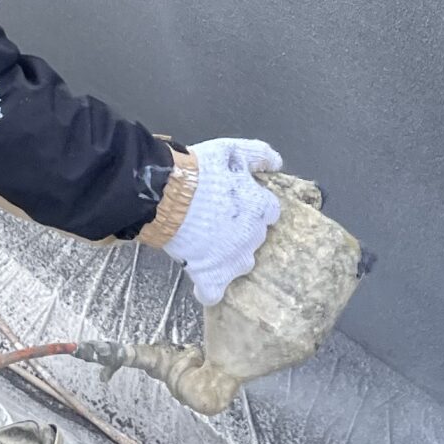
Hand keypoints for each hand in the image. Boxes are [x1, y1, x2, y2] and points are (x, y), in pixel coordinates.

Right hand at [160, 137, 282, 305]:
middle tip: (217, 219)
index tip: (237, 203)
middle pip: (255, 237)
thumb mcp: (232, 150)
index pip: (269, 212)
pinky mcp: (211, 276)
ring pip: (241, 263)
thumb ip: (259, 154)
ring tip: (208, 244)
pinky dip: (208, 288)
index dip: (252, 207)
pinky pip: (214, 292)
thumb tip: (277, 162)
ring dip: (230, 256)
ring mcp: (233, 259)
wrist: (166, 195)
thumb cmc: (198, 171)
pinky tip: (202, 278)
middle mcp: (253, 237)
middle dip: (241, 230)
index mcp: (260, 208)